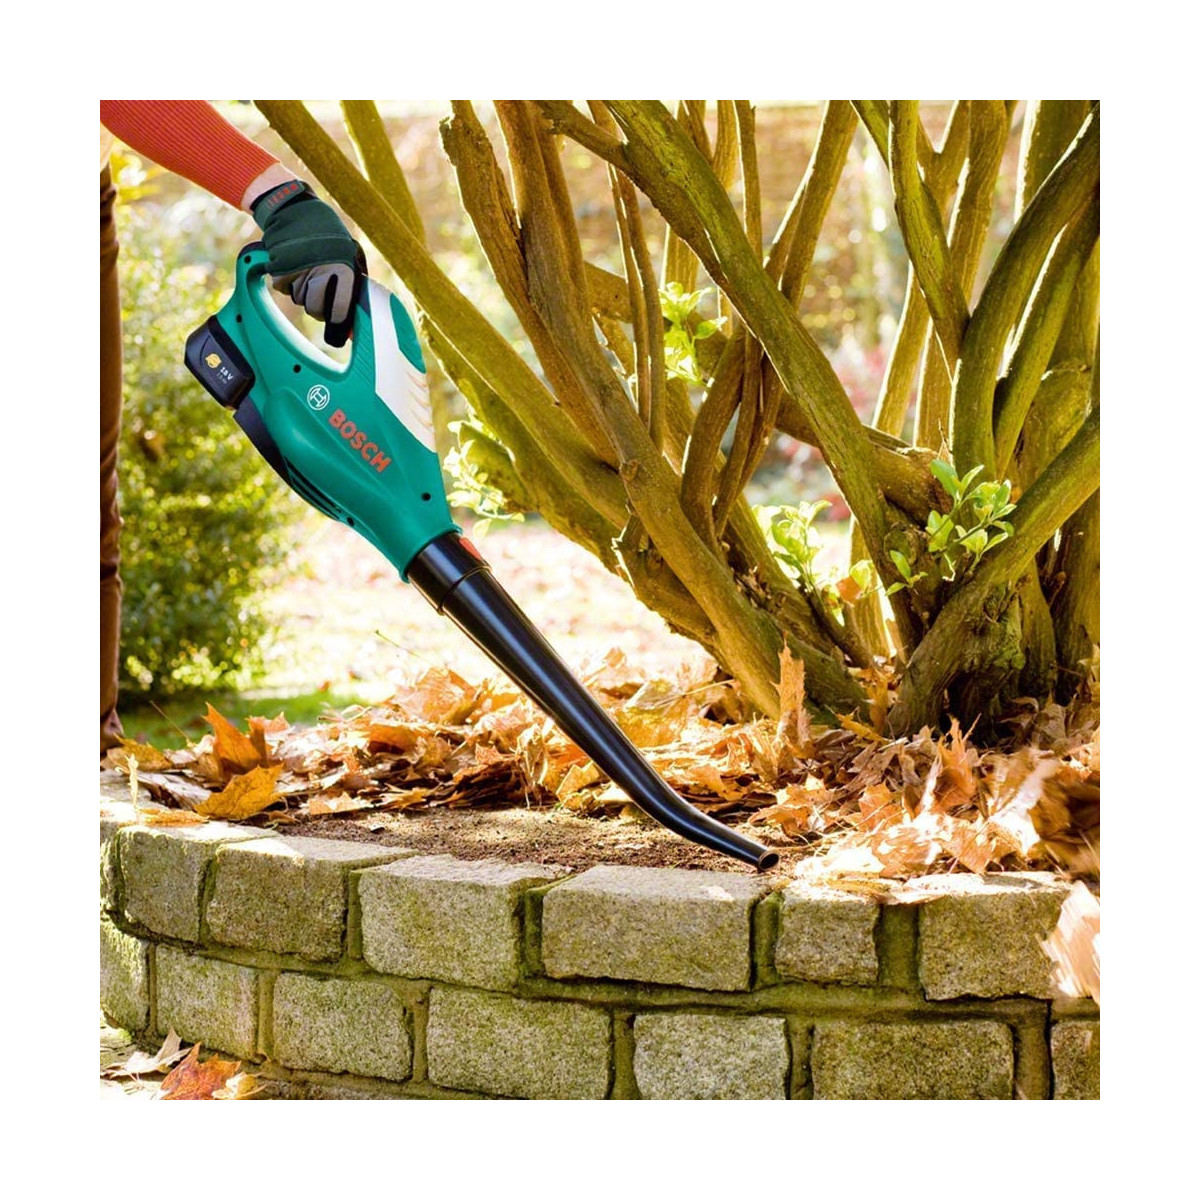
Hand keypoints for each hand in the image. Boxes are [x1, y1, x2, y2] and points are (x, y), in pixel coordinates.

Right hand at [251, 179, 364, 346]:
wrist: (295, 210)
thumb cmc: (329, 236)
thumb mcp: (350, 256)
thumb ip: (353, 290)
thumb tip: (350, 329)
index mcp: (344, 268)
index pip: (339, 310)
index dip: (337, 321)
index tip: (337, 324)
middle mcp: (322, 270)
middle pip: (316, 311)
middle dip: (317, 308)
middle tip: (319, 293)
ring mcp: (299, 269)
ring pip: (299, 301)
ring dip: (302, 293)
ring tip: (307, 270)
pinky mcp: (279, 268)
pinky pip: (283, 290)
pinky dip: (287, 283)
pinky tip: (293, 266)